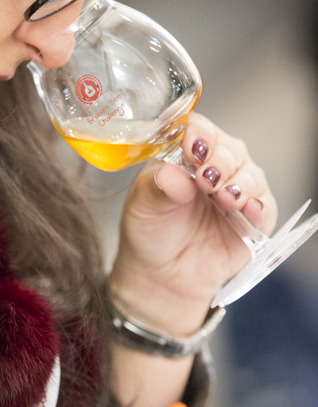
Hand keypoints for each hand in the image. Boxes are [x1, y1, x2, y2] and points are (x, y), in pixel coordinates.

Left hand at [110, 113, 277, 333]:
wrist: (160, 274)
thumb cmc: (149, 231)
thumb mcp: (142, 206)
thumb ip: (158, 188)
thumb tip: (172, 175)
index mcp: (185, 155)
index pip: (199, 131)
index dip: (199, 135)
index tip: (193, 148)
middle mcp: (215, 167)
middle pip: (230, 149)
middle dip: (221, 162)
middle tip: (207, 180)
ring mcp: (236, 191)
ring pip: (251, 175)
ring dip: (241, 183)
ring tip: (225, 197)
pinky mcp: (252, 220)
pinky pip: (265, 207)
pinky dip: (259, 207)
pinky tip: (248, 209)